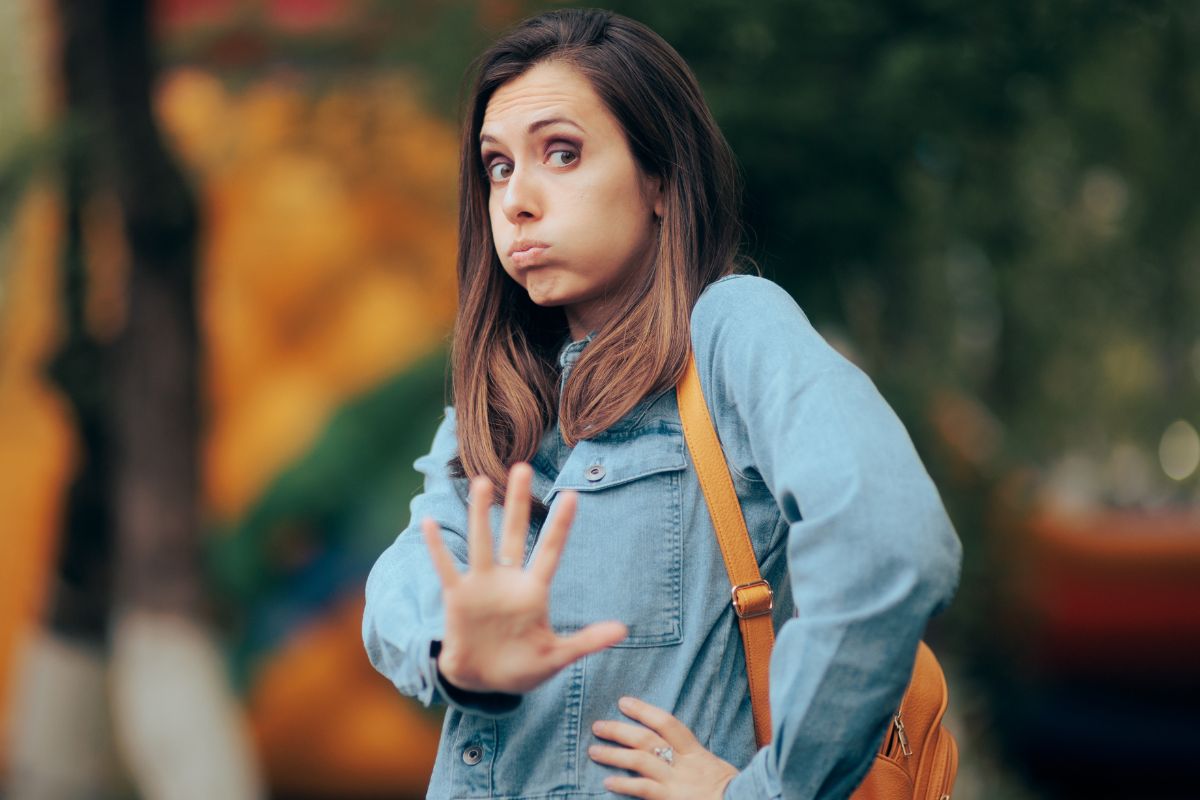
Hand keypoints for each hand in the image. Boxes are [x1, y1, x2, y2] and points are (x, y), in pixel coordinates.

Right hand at [423, 463, 627, 694]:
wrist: (483, 683)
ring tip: (481, 482)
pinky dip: (436, 547)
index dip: (560, 525)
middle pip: (515, 533)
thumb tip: (624, 630)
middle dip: (518, 502)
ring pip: (482, 542)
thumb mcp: (556, 656)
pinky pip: (445, 567)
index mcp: (534, 591)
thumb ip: (586, 641)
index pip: (550, 551)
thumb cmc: (522, 667)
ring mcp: (481, 585)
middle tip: (523, 467)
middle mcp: (508, 580)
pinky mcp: (457, 597)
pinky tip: (427, 523)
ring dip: (480, 515)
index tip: (571, 495)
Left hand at [589, 696, 739, 798]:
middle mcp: (684, 764)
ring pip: (639, 761)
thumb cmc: (733, 792)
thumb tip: (672, 751)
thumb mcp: (716, 770)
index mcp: (697, 753)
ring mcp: (676, 783)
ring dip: (613, 755)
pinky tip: (608, 783)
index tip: (623, 702)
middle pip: (646, 739)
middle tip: (598, 725)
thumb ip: (696, 760)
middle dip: (620, 730)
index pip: (667, 723)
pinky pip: (643, 789)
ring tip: (594, 751)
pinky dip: (623, 785)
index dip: (644, 710)